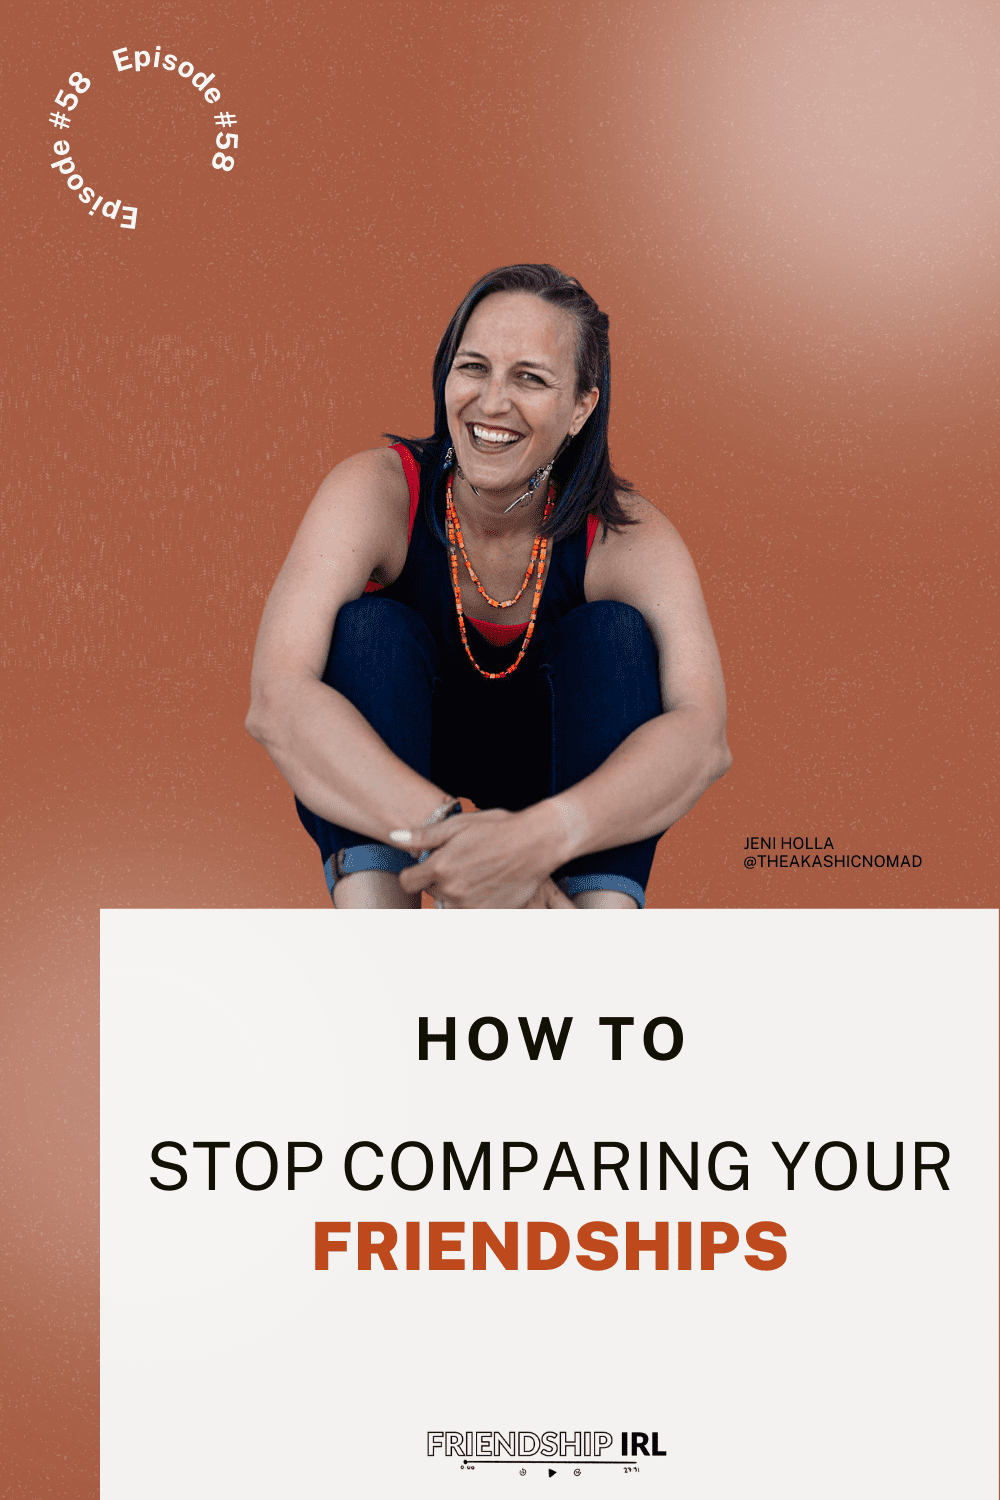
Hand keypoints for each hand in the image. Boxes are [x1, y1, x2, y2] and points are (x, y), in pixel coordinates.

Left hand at [391, 806, 572, 909]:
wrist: (537, 843)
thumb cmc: (498, 829)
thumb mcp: (459, 825)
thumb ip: (424, 836)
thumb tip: (394, 837)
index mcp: (441, 867)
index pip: (408, 882)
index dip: (415, 873)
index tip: (426, 867)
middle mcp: (453, 890)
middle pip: (431, 893)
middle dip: (439, 881)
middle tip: (461, 864)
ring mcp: (471, 906)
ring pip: (449, 905)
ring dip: (456, 895)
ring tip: (475, 875)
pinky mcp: (489, 914)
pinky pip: (470, 914)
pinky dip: (473, 904)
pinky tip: (486, 887)